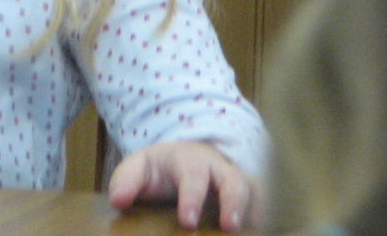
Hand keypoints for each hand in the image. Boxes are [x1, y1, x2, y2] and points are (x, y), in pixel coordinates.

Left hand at [107, 140, 259, 231]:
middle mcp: (219, 168)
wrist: (179, 158)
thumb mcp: (137, 169)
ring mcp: (237, 180)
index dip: (192, 199)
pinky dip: (268, 215)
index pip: (193, 177)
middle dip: (234, 203)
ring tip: (256, 231)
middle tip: (230, 228)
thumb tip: (119, 201)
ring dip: (258, 211)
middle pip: (233, 180)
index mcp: (188, 160)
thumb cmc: (157, 169)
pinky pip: (265, 203)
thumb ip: (126, 182)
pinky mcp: (249, 195)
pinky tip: (262, 229)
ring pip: (255, 191)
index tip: (187, 222)